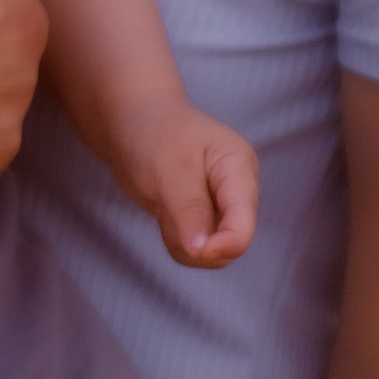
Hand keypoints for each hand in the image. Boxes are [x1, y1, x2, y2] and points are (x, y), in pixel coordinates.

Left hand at [121, 107, 257, 267]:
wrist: (134, 122)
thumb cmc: (155, 134)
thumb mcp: (169, 168)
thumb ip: (189, 210)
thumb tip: (203, 252)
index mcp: (239, 169)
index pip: (244, 222)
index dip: (225, 244)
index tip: (198, 250)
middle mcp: (238, 193)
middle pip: (229, 246)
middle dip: (193, 240)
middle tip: (166, 206)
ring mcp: (222, 209)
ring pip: (208, 255)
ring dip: (180, 241)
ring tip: (164, 203)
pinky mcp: (205, 222)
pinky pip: (193, 251)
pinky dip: (174, 239)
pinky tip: (166, 210)